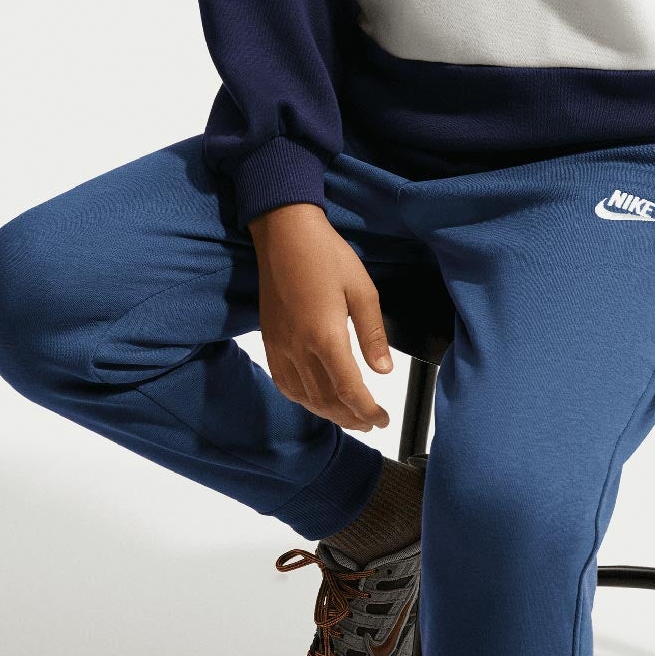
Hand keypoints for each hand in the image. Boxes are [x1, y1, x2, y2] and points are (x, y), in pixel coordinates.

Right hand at [249, 202, 392, 432]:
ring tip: (348, 417)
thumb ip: (373, 333)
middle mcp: (298, 348)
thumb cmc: (326, 254)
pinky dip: (302, 399)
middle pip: (325, 400)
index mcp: (325, 335)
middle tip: (370, 423)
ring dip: (327, 413)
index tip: (382, 419)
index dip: (367, 411)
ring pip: (303, 396)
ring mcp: (280, 346)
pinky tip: (315, 399)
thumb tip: (384, 370)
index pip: (348, 390)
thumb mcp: (362, 289)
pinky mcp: (270, 339)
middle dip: (350, 417)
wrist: (284, 233)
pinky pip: (284, 382)